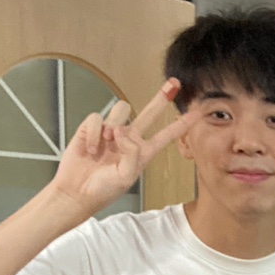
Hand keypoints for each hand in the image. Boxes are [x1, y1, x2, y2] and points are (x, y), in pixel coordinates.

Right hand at [49, 79, 202, 216]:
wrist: (77, 191)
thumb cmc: (102, 189)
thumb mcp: (126, 177)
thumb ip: (131, 154)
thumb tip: (122, 131)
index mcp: (142, 152)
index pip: (166, 135)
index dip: (181, 125)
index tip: (197, 113)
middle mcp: (129, 139)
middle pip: (149, 113)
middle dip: (161, 98)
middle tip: (175, 83)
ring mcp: (111, 132)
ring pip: (122, 110)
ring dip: (114, 125)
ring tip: (106, 143)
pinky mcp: (93, 127)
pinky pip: (98, 118)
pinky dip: (95, 134)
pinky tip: (91, 149)